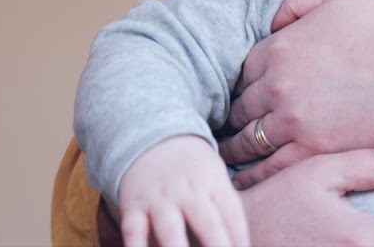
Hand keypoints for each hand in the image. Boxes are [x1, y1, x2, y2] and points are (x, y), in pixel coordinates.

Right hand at [118, 135, 248, 246]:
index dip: (240, 237)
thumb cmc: (194, 171)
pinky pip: (133, 230)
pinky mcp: (133, 207)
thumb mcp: (216, 179)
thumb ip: (225, 210)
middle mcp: (189, 192)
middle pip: (207, 222)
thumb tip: (238, 244)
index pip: (233, 213)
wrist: (154, 137)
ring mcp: (160, 200)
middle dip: (218, 245)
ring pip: (170, 229)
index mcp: (214, 184)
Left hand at [218, 0, 373, 186]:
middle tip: (232, 128)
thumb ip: (298, 1)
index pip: (244, 71)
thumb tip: (273, 20)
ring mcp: (293, 119)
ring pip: (249, 139)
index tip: (247, 94)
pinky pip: (270, 166)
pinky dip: (254, 173)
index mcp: (279, 47)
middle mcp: (278, 84)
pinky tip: (247, 179)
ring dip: (238, 147)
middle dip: (237, 117)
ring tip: (231, 155)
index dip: (247, 83)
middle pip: (242, 107)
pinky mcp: (312, 148)